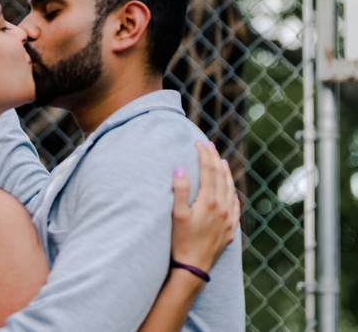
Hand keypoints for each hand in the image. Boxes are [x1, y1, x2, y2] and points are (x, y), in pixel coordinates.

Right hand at [170, 141, 239, 273]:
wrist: (193, 269)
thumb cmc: (180, 242)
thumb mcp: (176, 215)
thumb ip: (180, 190)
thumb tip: (180, 168)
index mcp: (209, 201)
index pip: (208, 170)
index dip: (204, 154)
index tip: (198, 142)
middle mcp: (222, 208)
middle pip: (220, 176)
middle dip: (215, 158)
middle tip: (209, 145)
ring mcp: (228, 219)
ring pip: (230, 189)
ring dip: (225, 173)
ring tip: (221, 161)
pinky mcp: (230, 230)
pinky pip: (235, 206)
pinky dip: (232, 192)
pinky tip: (231, 189)